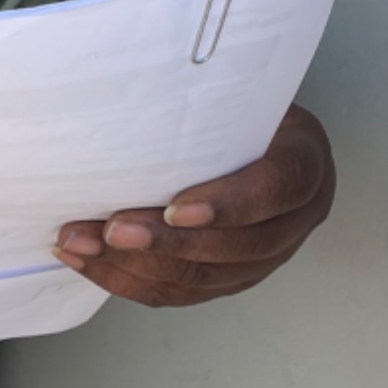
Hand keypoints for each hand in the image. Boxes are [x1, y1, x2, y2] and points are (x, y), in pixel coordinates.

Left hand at [53, 103, 335, 308]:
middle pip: (233, 247)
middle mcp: (294, 221)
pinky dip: (128, 280)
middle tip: (111, 231)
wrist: (250, 136)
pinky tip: (88, 262)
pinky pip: (178, 293)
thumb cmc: (238, 109)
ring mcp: (264, 259)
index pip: (277, 190)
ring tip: (81, 244)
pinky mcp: (228, 281)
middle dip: (164, 244)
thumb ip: (207, 105)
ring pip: (201, 278)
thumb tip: (131, 98)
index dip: (228, 205)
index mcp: (305, 165)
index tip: (174, 208)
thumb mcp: (239, 93)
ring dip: (133, 265)